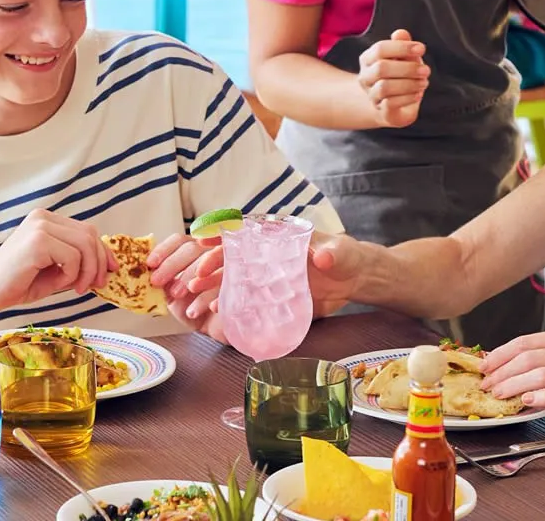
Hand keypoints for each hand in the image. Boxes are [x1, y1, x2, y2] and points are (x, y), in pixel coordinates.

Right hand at [0, 209, 116, 310]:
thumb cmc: (18, 283)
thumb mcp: (56, 270)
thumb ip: (77, 262)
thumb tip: (107, 265)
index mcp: (46, 219)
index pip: (86, 230)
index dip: (103, 250)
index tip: (111, 270)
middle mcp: (43, 217)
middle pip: (90, 234)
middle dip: (99, 262)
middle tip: (96, 285)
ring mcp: (40, 226)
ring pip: (85, 245)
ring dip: (88, 271)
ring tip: (78, 288)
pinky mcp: (38, 241)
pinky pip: (73, 257)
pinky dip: (72, 274)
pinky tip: (60, 283)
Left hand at [148, 232, 227, 340]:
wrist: (210, 326)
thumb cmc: (190, 304)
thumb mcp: (171, 292)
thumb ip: (161, 280)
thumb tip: (144, 274)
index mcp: (193, 251)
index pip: (179, 241)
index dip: (163, 250)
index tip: (150, 264)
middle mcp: (211, 254)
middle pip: (194, 248)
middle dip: (173, 265)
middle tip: (157, 282)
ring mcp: (228, 268)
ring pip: (211, 261)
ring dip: (190, 277)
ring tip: (177, 296)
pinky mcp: (239, 286)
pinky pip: (224, 287)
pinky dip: (207, 298)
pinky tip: (195, 310)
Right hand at [175, 229, 354, 321]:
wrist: (351, 280)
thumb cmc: (343, 256)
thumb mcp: (339, 252)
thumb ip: (331, 253)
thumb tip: (321, 258)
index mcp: (276, 235)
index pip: (242, 231)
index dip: (221, 234)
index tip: (201, 241)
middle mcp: (265, 253)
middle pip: (229, 255)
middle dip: (208, 265)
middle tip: (195, 279)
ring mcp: (265, 275)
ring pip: (230, 277)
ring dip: (210, 286)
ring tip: (193, 298)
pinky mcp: (269, 294)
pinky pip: (243, 298)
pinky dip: (227, 304)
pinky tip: (214, 313)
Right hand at [357, 29, 428, 127]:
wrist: (394, 105)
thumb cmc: (400, 74)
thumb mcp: (404, 57)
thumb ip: (403, 45)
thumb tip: (401, 33)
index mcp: (368, 59)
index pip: (380, 49)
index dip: (401, 47)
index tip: (421, 49)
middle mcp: (365, 77)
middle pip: (381, 68)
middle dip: (407, 68)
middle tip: (426, 70)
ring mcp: (371, 95)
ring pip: (385, 87)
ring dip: (409, 84)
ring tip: (424, 83)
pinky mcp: (381, 111)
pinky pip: (390, 103)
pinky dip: (407, 97)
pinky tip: (418, 94)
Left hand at [478, 327, 544, 423]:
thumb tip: (506, 362)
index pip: (526, 341)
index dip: (500, 354)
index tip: (484, 366)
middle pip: (529, 357)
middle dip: (502, 371)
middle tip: (486, 384)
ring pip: (541, 375)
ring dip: (514, 385)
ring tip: (500, 394)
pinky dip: (541, 398)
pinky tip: (526, 402)